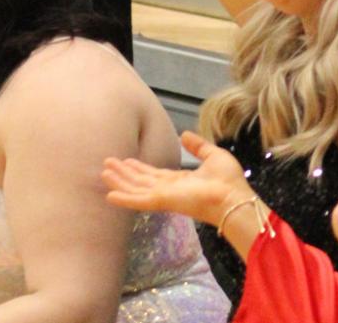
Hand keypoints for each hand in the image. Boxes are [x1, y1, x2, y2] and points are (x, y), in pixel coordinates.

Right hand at [103, 131, 249, 231]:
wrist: (233, 198)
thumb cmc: (228, 181)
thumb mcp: (213, 156)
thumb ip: (198, 147)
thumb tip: (184, 135)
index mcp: (180, 181)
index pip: (155, 175)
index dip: (140, 168)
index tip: (127, 160)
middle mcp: (169, 190)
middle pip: (141, 181)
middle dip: (125, 173)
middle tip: (107, 165)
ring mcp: (164, 197)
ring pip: (136, 189)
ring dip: (120, 181)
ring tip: (104, 173)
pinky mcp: (162, 202)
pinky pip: (139, 200)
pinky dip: (124, 198)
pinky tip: (110, 195)